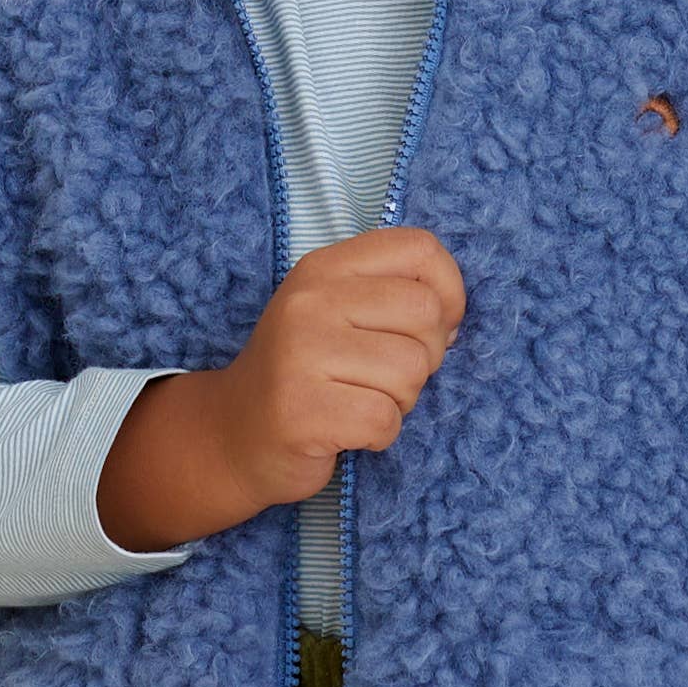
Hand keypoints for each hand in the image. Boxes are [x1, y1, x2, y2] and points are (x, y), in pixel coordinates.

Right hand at [96, 229, 466, 550]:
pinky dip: (379, 435)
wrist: (234, 433)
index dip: (449, 293)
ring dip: (400, 401)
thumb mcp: (338, 313)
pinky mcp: (302, 411)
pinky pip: (384, 420)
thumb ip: (393, 298)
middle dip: (424, 359)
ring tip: (359, 401)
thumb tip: (453, 319)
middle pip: (426, 316)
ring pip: (411, 372)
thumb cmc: (305, 373)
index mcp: (325, 267)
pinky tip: (347, 430)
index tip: (436, 328)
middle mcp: (310, 301)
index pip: (420, 250)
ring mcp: (301, 354)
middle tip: (384, 377)